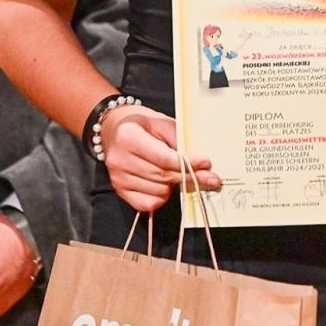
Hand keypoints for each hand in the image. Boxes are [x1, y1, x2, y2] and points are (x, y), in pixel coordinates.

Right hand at [103, 105, 219, 211]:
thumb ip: (179, 140)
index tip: (206, 163)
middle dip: (189, 177)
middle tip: (209, 177)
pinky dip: (161, 198)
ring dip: (174, 185)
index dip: (188, 163)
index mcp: (128, 137)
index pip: (164, 158)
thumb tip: (199, 162)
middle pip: (163, 177)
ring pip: (158, 192)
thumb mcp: (162, 122)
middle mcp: (119, 160)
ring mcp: (118, 178)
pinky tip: (165, 185)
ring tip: (177, 173)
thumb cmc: (142, 124)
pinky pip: (147, 204)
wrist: (115, 128)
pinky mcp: (119, 190)